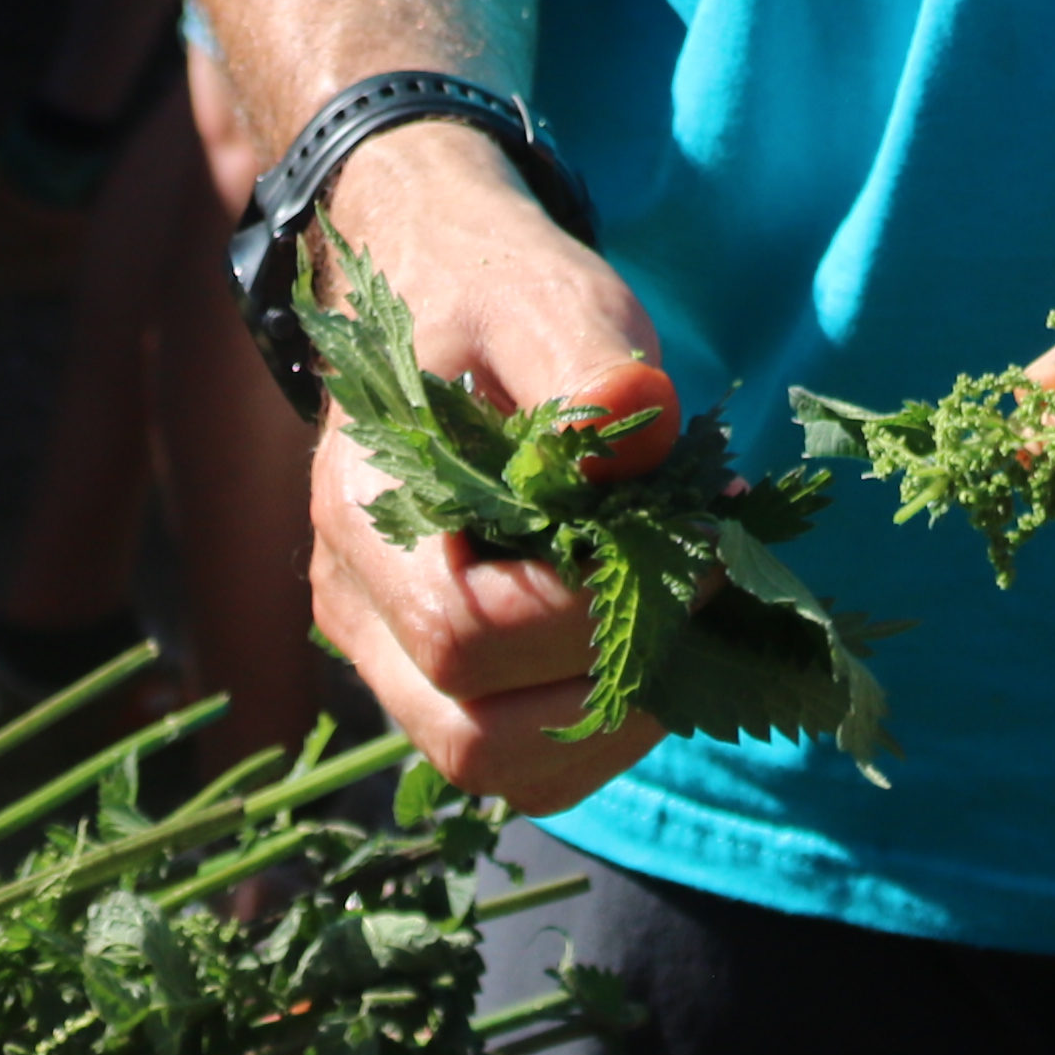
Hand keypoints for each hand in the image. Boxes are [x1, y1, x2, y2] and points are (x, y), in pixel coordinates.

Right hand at [304, 125, 679, 809]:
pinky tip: (647, 642)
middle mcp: (353, 596)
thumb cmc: (493, 293)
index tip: (694, 552)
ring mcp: (382, 645)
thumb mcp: (549, 298)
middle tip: (701, 599)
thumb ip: (590, 368)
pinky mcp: (428, 670)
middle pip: (472, 731)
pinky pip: (505, 753)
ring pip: (489, 764)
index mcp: (363, 504)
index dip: (590, 614)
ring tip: (682, 627)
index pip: (464, 632)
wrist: (435, 290)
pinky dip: (590, 727)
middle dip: (609, 683)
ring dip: (607, 723)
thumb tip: (642, 434)